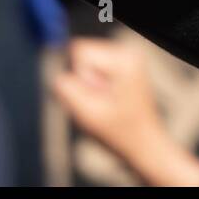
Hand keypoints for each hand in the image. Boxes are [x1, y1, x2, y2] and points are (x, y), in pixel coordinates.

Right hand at [53, 38, 198, 185]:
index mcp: (124, 60)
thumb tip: (54, 69)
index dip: (78, 77)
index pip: (79, 51)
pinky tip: (109, 103)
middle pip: (83, 55)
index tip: (94, 97)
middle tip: (101, 104)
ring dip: (89, 87)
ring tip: (106, 105)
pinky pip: (93, 71)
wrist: (144, 147)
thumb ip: (66, 89)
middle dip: (84, 82)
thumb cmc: (120, 134)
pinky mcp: (124, 67)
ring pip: (86, 64)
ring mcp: (127, 59)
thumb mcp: (87, 114)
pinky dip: (95, 88)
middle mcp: (128, 53)